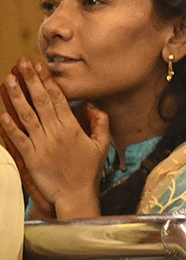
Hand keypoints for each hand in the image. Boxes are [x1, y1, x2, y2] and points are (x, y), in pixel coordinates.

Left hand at [0, 60, 109, 217]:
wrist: (75, 196)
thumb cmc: (88, 171)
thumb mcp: (102, 144)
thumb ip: (100, 122)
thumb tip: (90, 105)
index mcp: (72, 128)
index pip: (58, 98)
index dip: (47, 81)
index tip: (40, 66)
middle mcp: (55, 133)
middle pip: (41, 101)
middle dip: (30, 81)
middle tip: (21, 63)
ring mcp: (41, 145)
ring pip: (27, 115)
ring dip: (18, 97)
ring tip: (10, 80)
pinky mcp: (31, 157)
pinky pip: (18, 139)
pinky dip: (9, 126)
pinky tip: (2, 113)